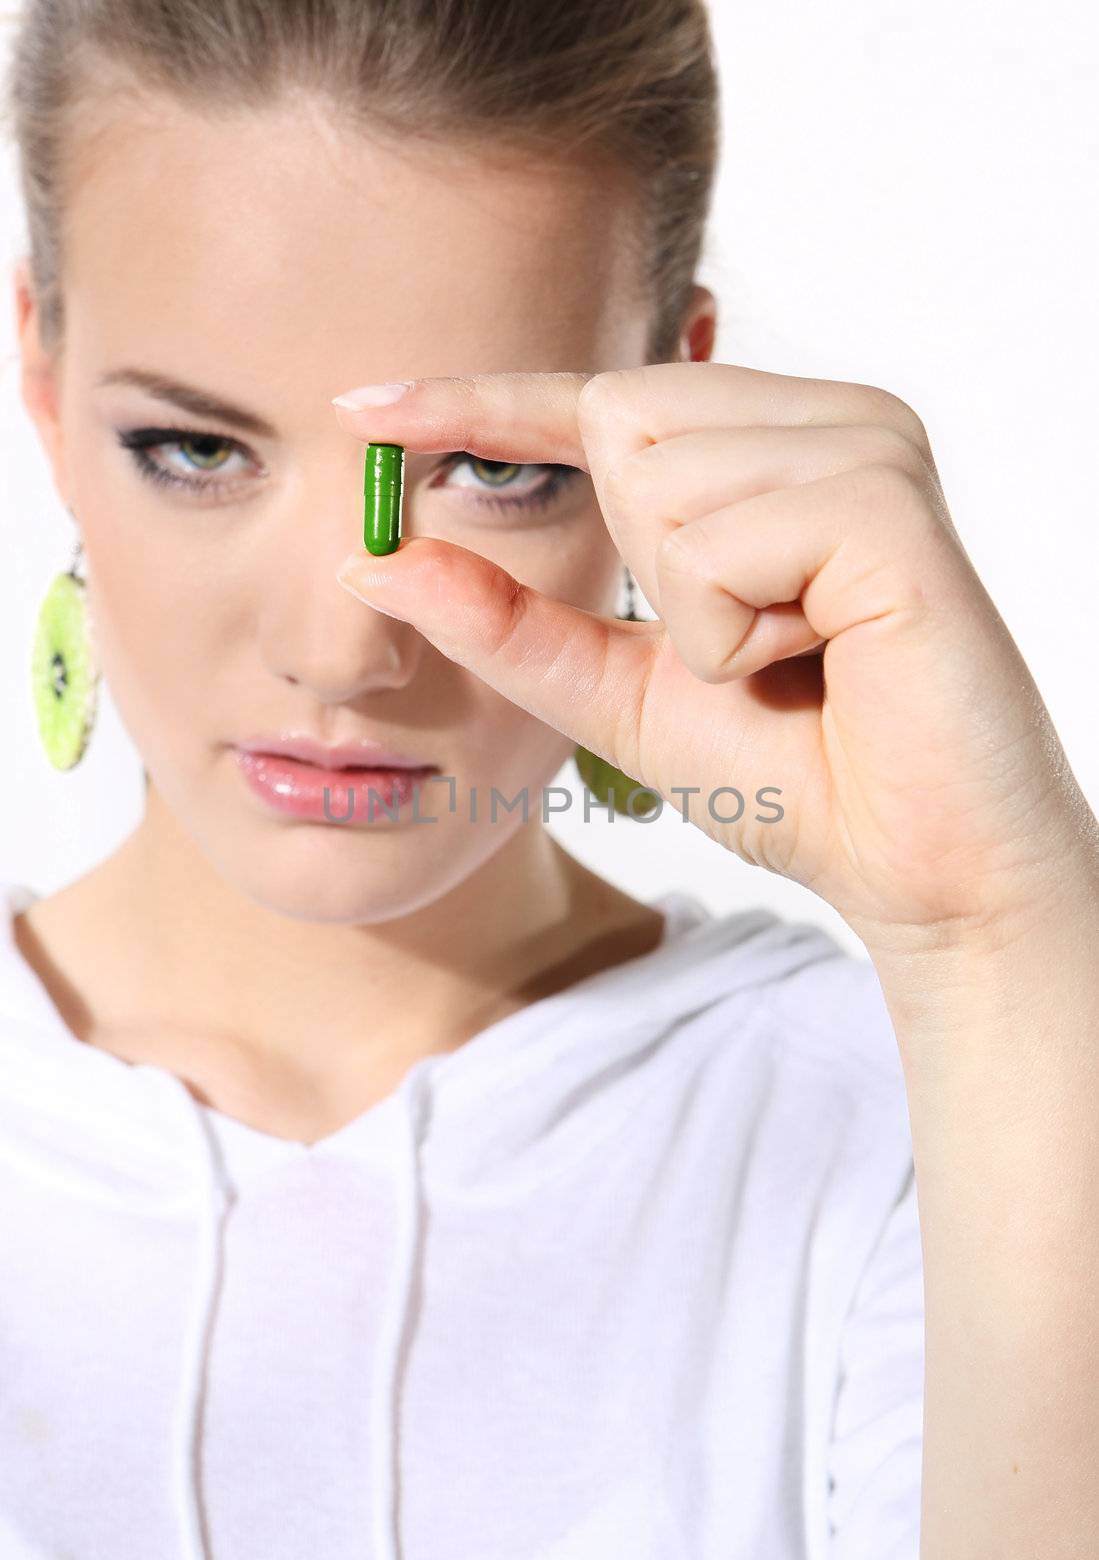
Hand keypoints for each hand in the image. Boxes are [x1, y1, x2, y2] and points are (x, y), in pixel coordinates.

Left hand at [332, 364, 1096, 958]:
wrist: (915, 866)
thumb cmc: (793, 773)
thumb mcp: (618, 692)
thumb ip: (507, 623)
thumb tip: (373, 562)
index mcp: (768, 448)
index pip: (596, 397)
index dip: (478, 400)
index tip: (358, 403)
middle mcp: (822, 419)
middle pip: (617, 415)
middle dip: (643, 563)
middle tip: (749, 644)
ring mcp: (866, 445)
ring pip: (660, 475)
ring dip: (694, 612)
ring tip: (795, 657)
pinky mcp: (890, 500)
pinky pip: (721, 541)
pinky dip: (737, 630)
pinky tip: (821, 659)